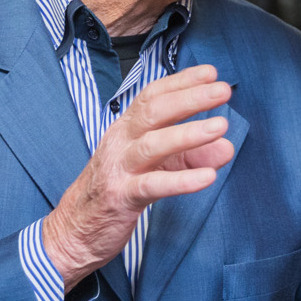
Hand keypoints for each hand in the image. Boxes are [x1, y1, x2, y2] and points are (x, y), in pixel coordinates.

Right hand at [40, 66, 233, 288]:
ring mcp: (119, 168)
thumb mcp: (156, 167)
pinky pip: (153, 186)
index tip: (211, 72)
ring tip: (220, 126)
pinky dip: (182, 180)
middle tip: (222, 90)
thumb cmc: (116, 189)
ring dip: (189, 133)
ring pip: (154, 145)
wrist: (75, 229)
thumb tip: (226, 147)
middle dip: (190, 98)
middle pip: (154, 111)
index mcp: (126, 128)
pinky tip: (207, 177)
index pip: (152, 95)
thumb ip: (191, 156)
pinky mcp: (121, 197)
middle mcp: (121, 141)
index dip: (181, 81)